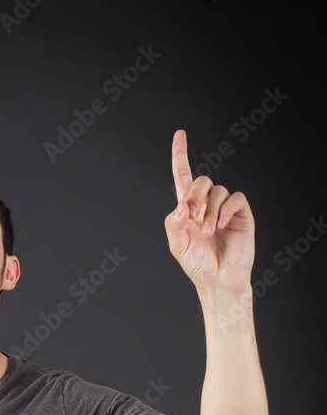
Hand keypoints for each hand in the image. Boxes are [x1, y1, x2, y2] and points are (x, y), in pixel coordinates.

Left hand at [164, 129, 254, 295]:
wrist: (218, 280)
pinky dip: (226, 209)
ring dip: (210, 210)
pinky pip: (236, 199)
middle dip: (195, 195)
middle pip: (202, 181)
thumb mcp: (177, 245)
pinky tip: (221, 225)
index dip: (181, 155)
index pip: (184, 177)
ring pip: (218, 190)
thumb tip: (181, 205)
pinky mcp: (241, 215)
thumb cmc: (197, 264)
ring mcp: (225, 209)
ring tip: (209, 232)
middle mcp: (207, 205)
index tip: (180, 134)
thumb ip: (173, 223)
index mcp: (188, 209)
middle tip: (192, 215)